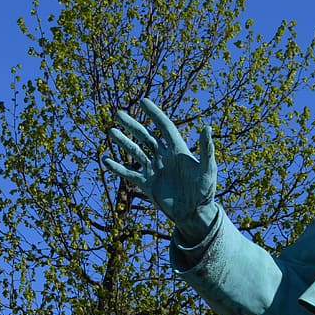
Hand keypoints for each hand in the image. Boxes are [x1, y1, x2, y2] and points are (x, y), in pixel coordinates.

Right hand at [105, 97, 217, 240]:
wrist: (196, 213)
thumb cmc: (206, 192)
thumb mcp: (208, 170)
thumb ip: (206, 150)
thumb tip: (207, 128)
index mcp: (178, 150)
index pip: (164, 127)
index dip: (154, 114)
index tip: (142, 101)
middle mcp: (164, 157)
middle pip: (145, 137)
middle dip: (132, 125)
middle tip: (118, 113)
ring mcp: (155, 170)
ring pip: (136, 152)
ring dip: (123, 142)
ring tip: (111, 131)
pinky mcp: (148, 184)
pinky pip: (130, 174)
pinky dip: (118, 167)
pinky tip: (106, 160)